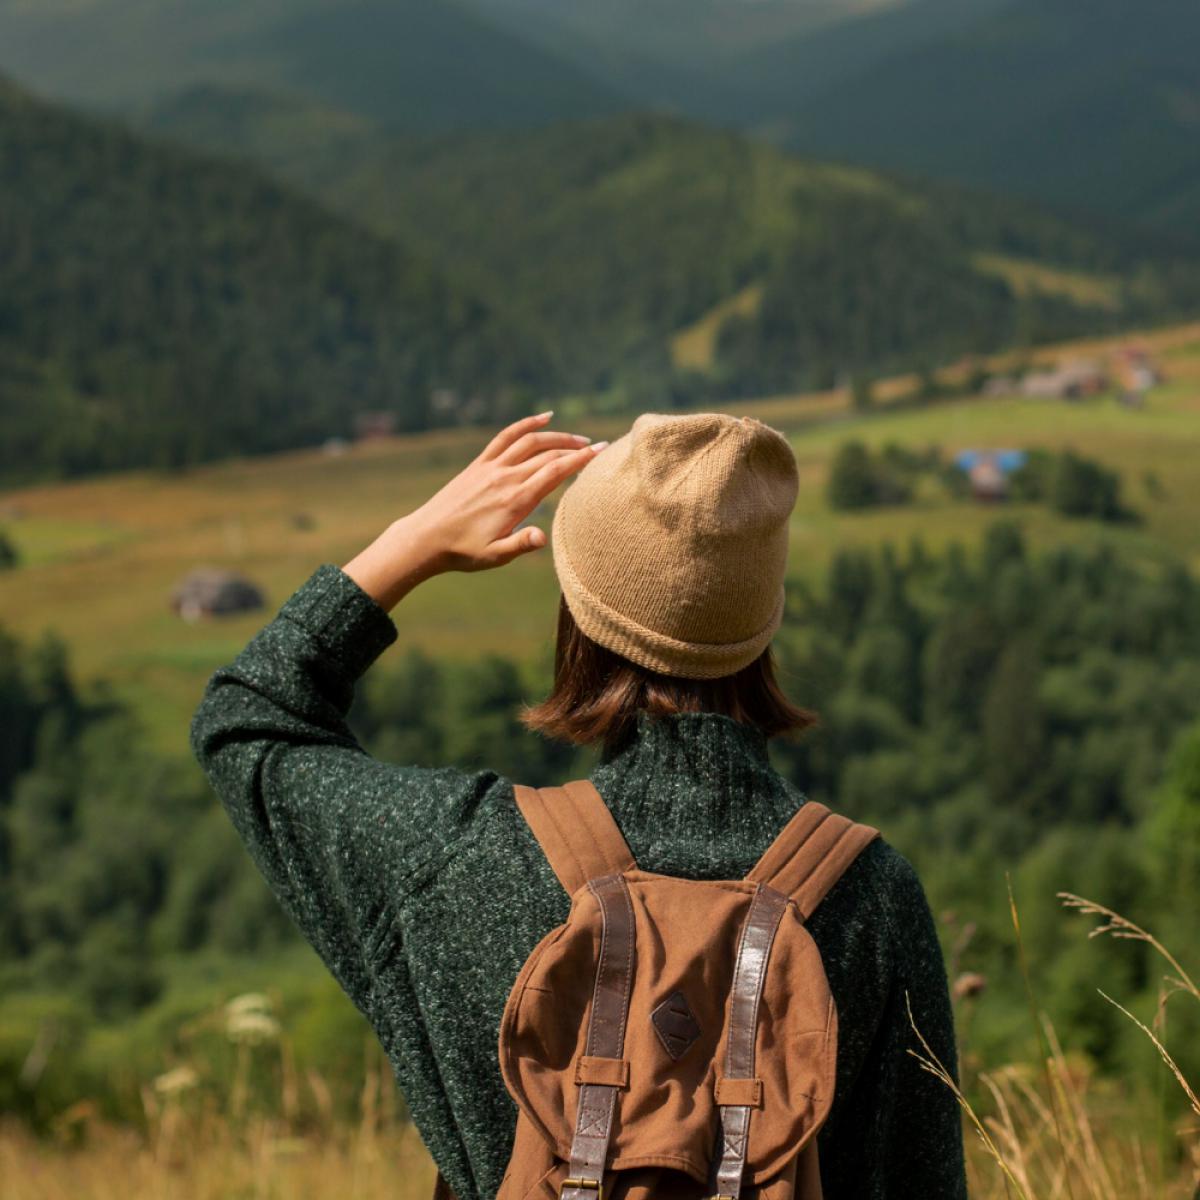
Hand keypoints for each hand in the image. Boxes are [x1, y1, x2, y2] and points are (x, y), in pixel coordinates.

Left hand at [342, 412, 607, 610]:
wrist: (427, 538)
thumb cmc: (464, 552)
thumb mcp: (495, 555)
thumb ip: (521, 544)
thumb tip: (542, 537)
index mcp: (515, 500)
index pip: (555, 472)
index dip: (581, 460)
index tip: (602, 451)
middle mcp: (506, 478)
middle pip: (548, 455)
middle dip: (575, 448)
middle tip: (598, 447)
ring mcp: (492, 467)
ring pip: (530, 442)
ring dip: (556, 436)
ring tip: (577, 438)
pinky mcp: (480, 464)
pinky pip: (506, 437)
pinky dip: (526, 424)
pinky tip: (544, 417)